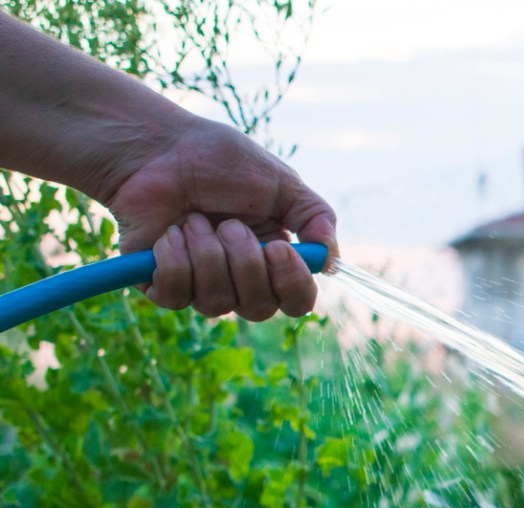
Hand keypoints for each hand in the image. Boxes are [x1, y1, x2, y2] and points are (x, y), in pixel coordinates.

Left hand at [105, 118, 336, 320]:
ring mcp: (200, 286)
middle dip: (244, 263)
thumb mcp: (282, 182)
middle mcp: (240, 280)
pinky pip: (177, 296)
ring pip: (216, 304)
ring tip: (194, 219)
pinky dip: (174, 260)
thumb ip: (316, 218)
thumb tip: (333, 260)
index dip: (292, 285)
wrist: (158, 150)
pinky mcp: (161, 286)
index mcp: (274, 260)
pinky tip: (169, 233)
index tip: (279, 249)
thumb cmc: (220, 161)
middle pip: (259, 309)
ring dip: (206, 255)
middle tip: (228, 223)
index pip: (297, 301)